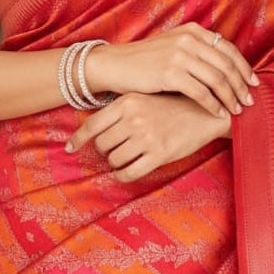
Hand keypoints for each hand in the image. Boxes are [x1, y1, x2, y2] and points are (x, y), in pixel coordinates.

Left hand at [65, 92, 232, 182]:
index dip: (78, 139)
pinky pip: (129, 173)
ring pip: (114, 159)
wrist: (205, 112)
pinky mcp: (159, 154)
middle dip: (105, 150)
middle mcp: (134, 118)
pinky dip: (122, 176)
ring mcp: (146, 137)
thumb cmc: (171, 105)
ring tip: (124, 158)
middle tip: (114, 150)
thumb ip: (121, 109)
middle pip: (102, 144)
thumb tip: (93, 127)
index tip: (69, 148)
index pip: (93, 124)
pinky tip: (124, 173)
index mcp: (128, 102)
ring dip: (115, 163)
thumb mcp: (144, 97)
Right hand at [84, 23, 258, 117]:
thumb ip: (197, 50)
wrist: (116, 65)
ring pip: (217, 80)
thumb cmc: (146, 60)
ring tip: (238, 110)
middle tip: (250, 101)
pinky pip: (201, 92)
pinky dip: (213, 105)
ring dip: (231, 97)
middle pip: (226, 65)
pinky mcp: (170, 73)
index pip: (228, 49)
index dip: (244, 68)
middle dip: (241, 86)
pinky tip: (218, 113)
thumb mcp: (173, 46)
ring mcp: (179, 55)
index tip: (253, 83)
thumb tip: (224, 65)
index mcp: (193, 31)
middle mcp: (189, 39)